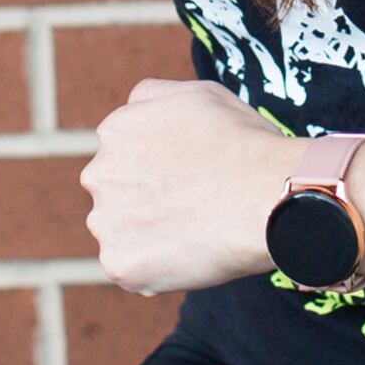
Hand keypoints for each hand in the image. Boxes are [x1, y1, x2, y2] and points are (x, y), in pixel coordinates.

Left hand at [82, 77, 303, 294]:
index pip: (127, 155)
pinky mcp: (120, 264)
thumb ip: (153, 96)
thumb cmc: (244, 144)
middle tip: (194, 207)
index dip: (161, 169)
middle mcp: (98, 174)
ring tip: (196, 232)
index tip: (191, 178)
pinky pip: (133, 270)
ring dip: (150, 236)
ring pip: (122, 234)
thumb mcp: (199, 94)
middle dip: (147, 202)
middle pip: (117, 194)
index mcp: (116, 131)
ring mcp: (106, 222)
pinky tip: (192, 255)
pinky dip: (157, 270)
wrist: (266, 197)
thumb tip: (132, 106)